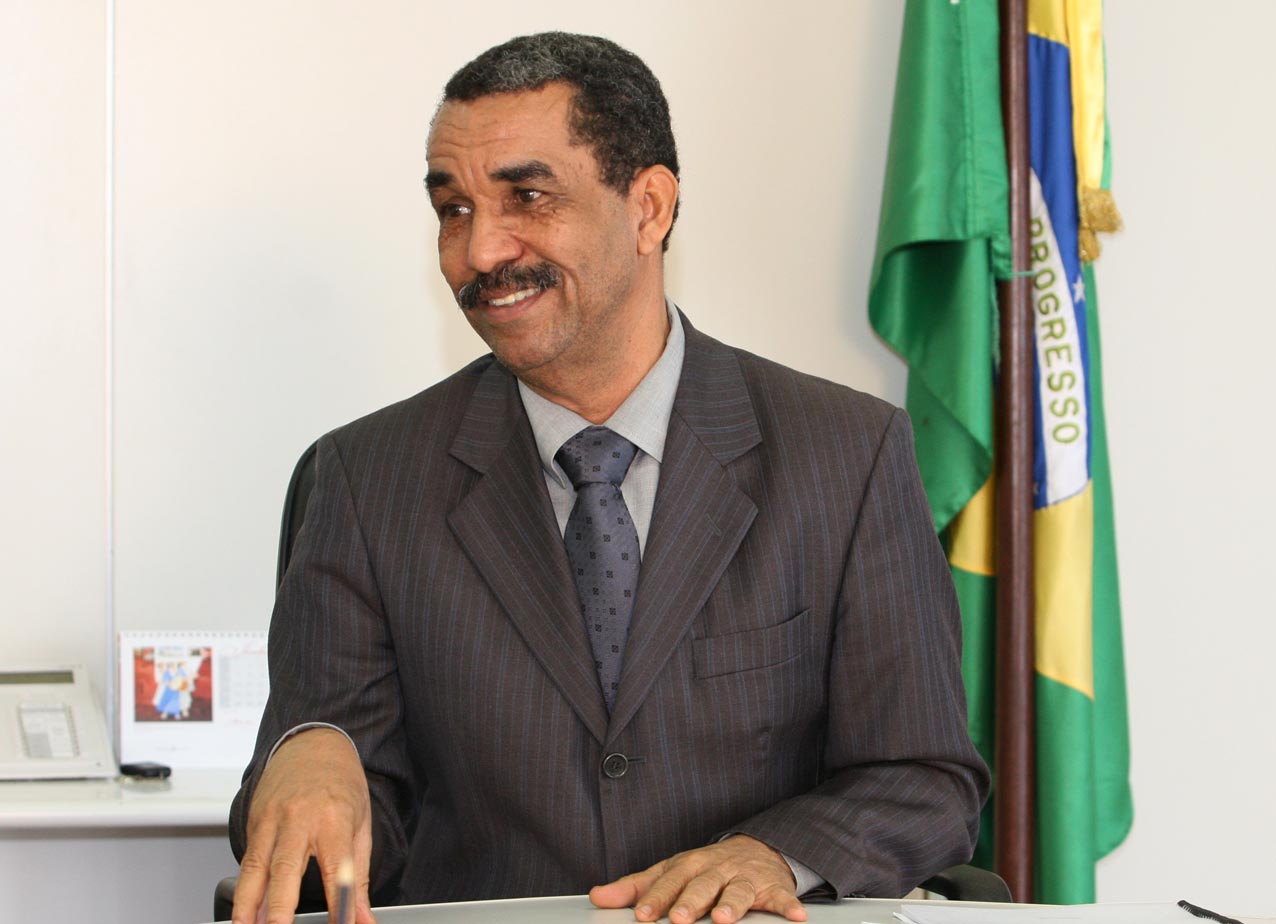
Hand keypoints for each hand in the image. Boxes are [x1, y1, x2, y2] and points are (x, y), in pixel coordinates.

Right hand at [232, 728, 376, 923]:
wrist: (312, 744)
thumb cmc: (341, 784)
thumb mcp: (361, 824)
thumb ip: (358, 875)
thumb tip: (364, 918)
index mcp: (334, 818)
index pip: (336, 869)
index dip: (338, 904)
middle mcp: (299, 818)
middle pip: (285, 871)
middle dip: (278, 910)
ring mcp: (271, 819)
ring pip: (254, 869)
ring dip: (247, 906)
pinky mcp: (254, 822)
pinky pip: (247, 860)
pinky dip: (243, 889)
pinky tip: (244, 912)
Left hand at [589, 834, 807, 923]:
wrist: (756, 849)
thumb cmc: (706, 869)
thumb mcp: (670, 873)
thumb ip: (635, 888)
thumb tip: (598, 897)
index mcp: (688, 866)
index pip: (669, 881)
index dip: (656, 898)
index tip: (643, 915)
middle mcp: (716, 870)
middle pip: (702, 885)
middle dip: (690, 901)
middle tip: (680, 919)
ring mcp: (745, 877)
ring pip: (738, 891)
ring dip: (731, 905)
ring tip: (724, 919)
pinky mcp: (772, 887)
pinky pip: (782, 897)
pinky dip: (788, 905)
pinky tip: (795, 916)